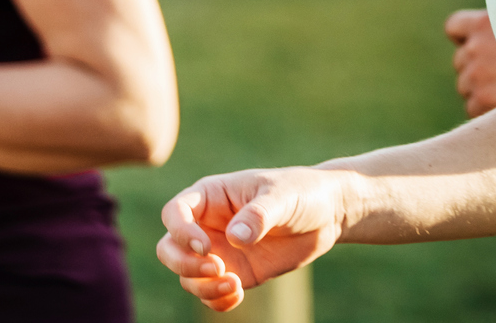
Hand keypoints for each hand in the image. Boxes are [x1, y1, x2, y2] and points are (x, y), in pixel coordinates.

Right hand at [157, 167, 352, 311]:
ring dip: (202, 287)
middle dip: (183, 264)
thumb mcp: (284, 196)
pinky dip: (216, 301)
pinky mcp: (234, 273)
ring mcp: (219, 251)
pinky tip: (237, 294)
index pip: (175, 213)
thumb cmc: (302, 193)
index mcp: (212, 196)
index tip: (205, 246)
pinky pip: (210, 294)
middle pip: (169, 249)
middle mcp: (208, 225)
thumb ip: (259, 214)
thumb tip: (234, 238)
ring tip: (235, 283)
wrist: (326, 215)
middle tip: (218, 268)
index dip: (181, 232)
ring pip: (186, 276)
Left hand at [444, 10, 495, 117]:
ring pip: (466, 86)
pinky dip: (487, 109)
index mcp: (487, 21)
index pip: (455, 27)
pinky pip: (472, 107)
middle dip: (480, 68)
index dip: (468, 39)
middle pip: (462, 61)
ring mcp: (476, 72)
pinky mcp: (481, 98)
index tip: (484, 47)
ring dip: (483, 90)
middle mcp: (477, 44)